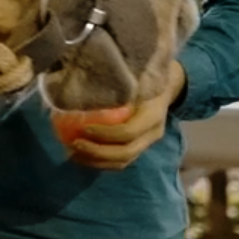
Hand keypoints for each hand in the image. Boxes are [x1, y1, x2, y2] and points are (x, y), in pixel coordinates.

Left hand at [60, 62, 184, 171]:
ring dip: (96, 161)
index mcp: (153, 113)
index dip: (105, 133)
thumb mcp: (133, 76)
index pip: (129, 131)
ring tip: (72, 153)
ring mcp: (148, 143)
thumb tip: (76, 79)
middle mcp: (153, 132)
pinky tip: (81, 155)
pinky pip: (121, 161)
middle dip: (98, 152)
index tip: (83, 128)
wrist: (166, 87)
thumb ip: (113, 83)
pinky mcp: (140, 148)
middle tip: (73, 144)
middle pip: (126, 152)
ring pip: (123, 161)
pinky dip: (100, 161)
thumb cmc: (143, 77)